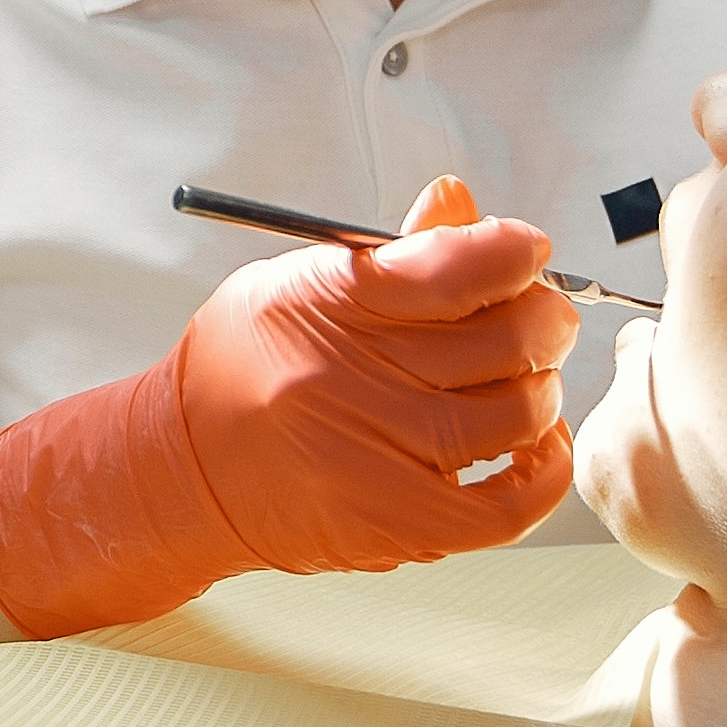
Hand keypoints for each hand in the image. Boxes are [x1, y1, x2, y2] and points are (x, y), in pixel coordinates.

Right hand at [0, 175, 585, 635]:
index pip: (458, 266)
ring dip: (542, 386)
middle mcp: (357, 379)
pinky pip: (510, 502)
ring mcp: (381, 457)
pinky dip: (543, 469)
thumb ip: (392, 252)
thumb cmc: (243, 371)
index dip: (513, 250)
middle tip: (537, 313)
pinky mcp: (399, 523)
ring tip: (524, 377)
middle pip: (506, 339)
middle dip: (544, 315)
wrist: (183, 473)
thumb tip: (461, 203)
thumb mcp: (300, 283)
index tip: (523, 250)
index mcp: (332, 304)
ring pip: (519, 414)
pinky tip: (536, 443)